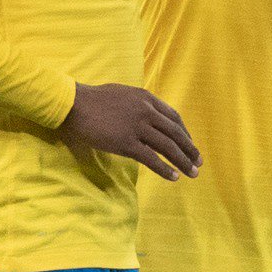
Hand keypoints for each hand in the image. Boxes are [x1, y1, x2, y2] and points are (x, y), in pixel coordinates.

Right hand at [61, 82, 199, 179]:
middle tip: (199, 162)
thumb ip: (139, 104)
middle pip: (176, 134)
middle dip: (190, 150)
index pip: (174, 118)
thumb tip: (148, 114)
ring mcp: (137, 127)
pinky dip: (165, 169)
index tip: (190, 145)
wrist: (73, 103)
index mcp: (147, 99)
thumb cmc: (93, 99)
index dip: (185, 133)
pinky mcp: (126, 142)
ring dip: (183, 162)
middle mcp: (147, 111)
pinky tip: (173, 177)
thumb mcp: (123, 94)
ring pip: (168, 147)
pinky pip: (152, 158)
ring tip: (193, 173)